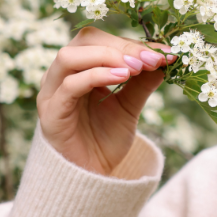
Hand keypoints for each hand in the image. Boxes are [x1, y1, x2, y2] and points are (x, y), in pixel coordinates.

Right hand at [36, 27, 174, 174]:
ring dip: (107, 56)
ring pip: (70, 56)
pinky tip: (123, 77)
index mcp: (80, 68)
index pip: (102, 40)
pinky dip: (97, 75)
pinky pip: (70, 85)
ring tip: (137, 68)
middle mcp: (61, 75)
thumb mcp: (130, 105)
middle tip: (151, 58)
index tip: (164, 53)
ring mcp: (52, 92)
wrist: (91, 177)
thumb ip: (143, 81)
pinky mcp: (50, 112)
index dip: (133, 43)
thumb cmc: (105, 138)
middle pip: (85, 40)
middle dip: (122, 46)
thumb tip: (165, 57)